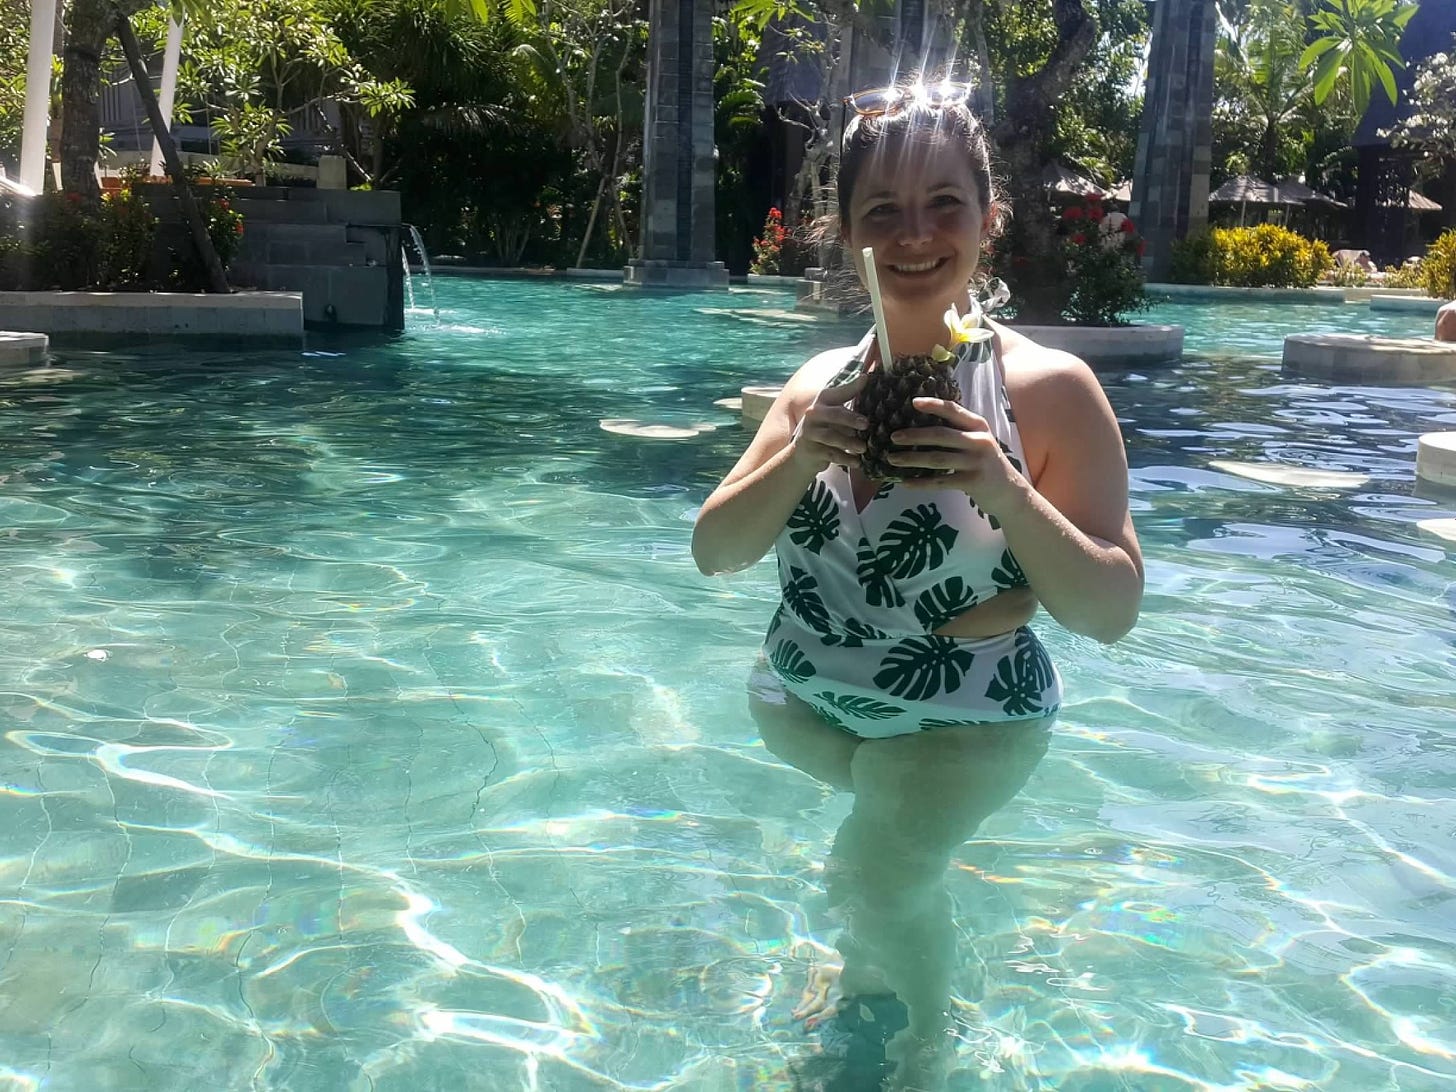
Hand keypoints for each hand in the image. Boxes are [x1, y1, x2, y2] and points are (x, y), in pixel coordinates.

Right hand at [789, 372, 867, 474]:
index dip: (852, 386)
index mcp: (822, 401)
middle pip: (834, 414)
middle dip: (851, 419)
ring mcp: (810, 432)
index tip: (866, 379)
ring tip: (863, 448)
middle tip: (866, 424)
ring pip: (831, 436)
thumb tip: (866, 378)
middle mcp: (813, 414)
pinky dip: (845, 458)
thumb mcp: (835, 412)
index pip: (838, 393)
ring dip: (849, 442)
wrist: (803, 453)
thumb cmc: (825, 428)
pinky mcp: (810, 450)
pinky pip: (830, 454)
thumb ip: (849, 396)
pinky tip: (857, 462)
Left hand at [887, 396, 1027, 515]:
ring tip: (892, 459)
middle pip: (941, 435)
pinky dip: (920, 482)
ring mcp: (976, 462)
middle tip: (893, 437)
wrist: (1009, 492)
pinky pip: (940, 481)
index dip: (933, 405)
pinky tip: (904, 483)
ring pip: (937, 459)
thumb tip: (920, 426)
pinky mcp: (973, 482)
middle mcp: (979, 441)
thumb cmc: (986, 464)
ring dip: (912, 459)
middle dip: (914, 435)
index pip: (954, 411)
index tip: (913, 403)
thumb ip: (958, 433)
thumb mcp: (978, 442)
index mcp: (978, 426)